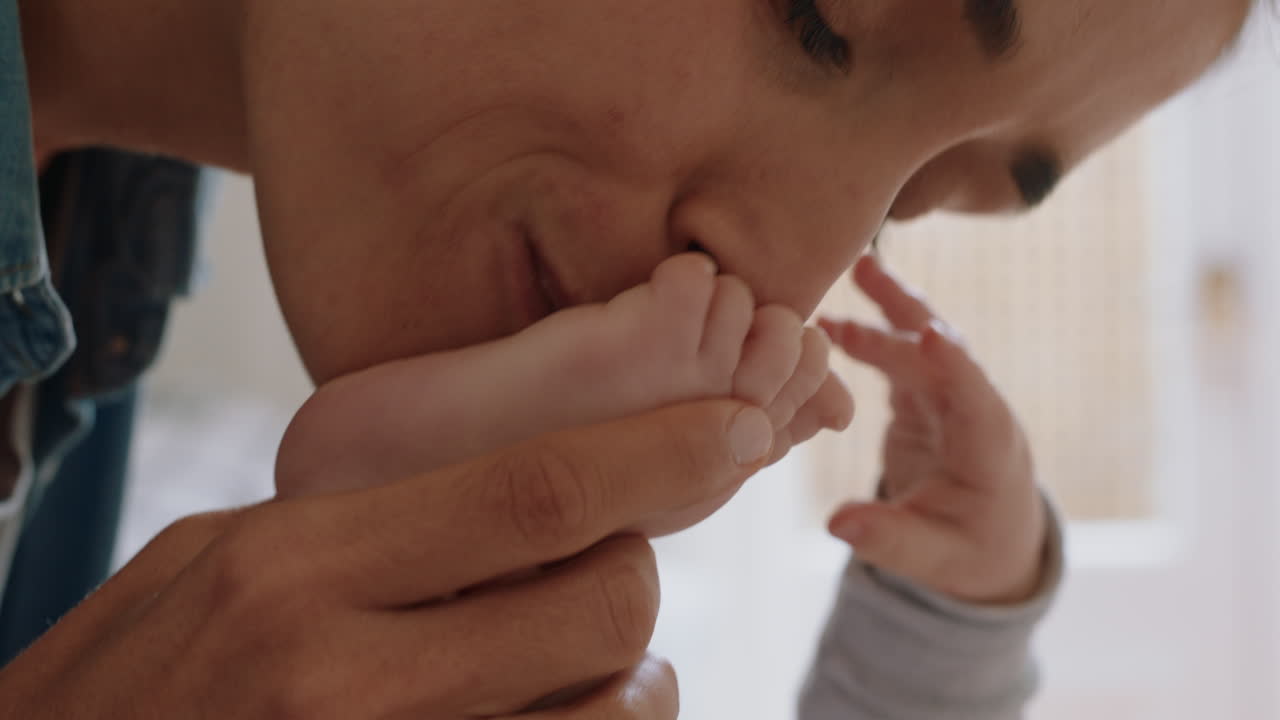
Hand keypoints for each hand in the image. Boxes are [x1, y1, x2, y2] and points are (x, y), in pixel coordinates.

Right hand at [0, 400, 775, 717]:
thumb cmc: (116, 687)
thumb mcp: (206, 567)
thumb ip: (356, 530)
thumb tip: (514, 494)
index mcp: (294, 572)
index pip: (531, 493)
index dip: (656, 454)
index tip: (732, 428)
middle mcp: (351, 680)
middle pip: (603, 604)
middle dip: (630, 574)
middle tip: (592, 568)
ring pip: (618, 708)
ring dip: (628, 677)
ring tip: (568, 668)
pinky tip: (544, 712)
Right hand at [818, 255, 1047, 604]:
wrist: (992, 541)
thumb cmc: (970, 553)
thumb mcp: (932, 559)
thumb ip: (887, 539)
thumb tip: (835, 524)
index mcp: (989, 447)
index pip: (974, 396)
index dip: (954, 365)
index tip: (929, 334)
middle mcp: (975, 410)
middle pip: (944, 352)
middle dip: (906, 315)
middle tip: (867, 273)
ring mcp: (951, 397)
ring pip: (921, 342)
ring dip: (890, 308)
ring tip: (858, 268)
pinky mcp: (927, 396)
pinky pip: (900, 356)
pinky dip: (872, 334)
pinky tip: (834, 320)